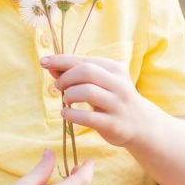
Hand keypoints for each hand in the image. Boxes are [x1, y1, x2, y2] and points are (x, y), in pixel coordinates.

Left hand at [42, 53, 161, 147]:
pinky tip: (66, 114)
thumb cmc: (112, 98)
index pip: (83, 60)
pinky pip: (87, 117)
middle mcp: (119, 84)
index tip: (43, 62)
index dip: (60, 60)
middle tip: (58, 86)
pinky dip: (71, 114)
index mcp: (114, 69)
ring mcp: (117, 105)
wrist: (140, 124)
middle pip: (86, 72)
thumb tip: (49, 65)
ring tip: (66, 100)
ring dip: (69, 95)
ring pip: (87, 92)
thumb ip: (75, 72)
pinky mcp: (113, 124)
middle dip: (66, 77)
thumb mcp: (99, 82)